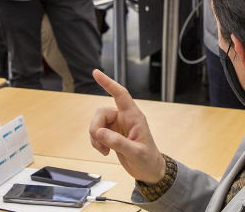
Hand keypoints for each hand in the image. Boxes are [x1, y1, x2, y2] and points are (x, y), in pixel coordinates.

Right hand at [88, 69, 165, 183]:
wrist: (149, 171)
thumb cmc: (148, 160)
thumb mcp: (135, 152)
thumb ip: (118, 142)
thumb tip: (99, 133)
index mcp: (134, 116)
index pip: (120, 94)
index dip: (108, 83)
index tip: (96, 72)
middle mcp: (124, 118)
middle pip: (101, 112)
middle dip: (95, 127)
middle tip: (99, 142)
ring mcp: (117, 126)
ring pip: (97, 123)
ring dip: (95, 137)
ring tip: (104, 150)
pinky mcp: (112, 135)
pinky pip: (97, 133)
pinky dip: (96, 142)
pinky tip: (105, 151)